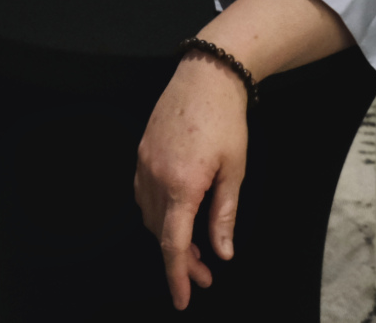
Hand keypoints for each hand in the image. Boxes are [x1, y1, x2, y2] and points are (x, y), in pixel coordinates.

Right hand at [135, 54, 248, 309]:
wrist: (206, 76)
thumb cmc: (226, 120)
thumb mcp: (234, 171)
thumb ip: (224, 215)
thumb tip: (221, 253)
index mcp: (181, 185)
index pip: (173, 245)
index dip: (177, 276)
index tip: (182, 300)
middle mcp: (155, 177)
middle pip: (161, 234)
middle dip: (181, 260)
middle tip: (205, 275)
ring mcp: (143, 163)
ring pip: (149, 216)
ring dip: (169, 237)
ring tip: (195, 247)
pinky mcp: (141, 152)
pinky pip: (143, 195)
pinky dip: (158, 214)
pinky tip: (177, 215)